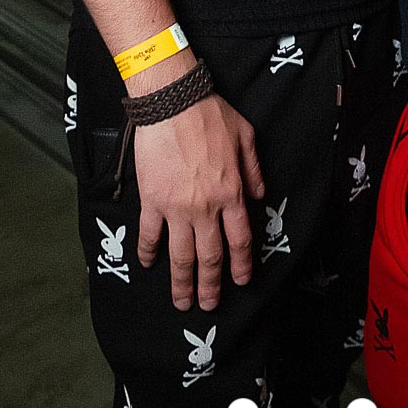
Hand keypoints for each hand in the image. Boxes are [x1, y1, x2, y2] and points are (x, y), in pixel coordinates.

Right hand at [132, 70, 265, 312]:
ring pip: (181, 256)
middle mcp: (206, 208)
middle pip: (210, 256)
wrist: (173, 102)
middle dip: (211, 285)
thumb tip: (259, 195)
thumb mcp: (246, 136)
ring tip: (182, 302)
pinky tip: (148, 265)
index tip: (240, 282)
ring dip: (182, 283)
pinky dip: (149, 253)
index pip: (240, 239)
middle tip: (208, 306)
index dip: (241, 265)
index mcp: (231, 193)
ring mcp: (177, 207)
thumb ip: (252, 170)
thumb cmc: (210, 114)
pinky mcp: (152, 201)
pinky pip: (150, 235)